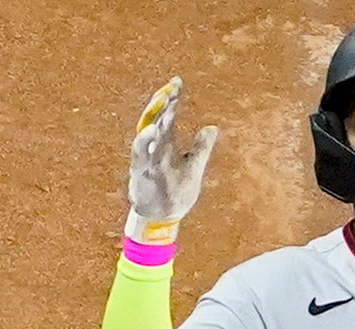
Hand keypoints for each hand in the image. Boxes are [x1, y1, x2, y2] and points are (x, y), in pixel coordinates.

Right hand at [128, 76, 219, 236]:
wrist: (163, 219)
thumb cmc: (176, 192)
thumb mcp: (194, 167)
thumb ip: (201, 147)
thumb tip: (212, 127)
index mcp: (166, 144)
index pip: (168, 116)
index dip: (172, 99)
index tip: (178, 82)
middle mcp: (154, 148)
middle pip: (156, 119)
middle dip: (162, 103)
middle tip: (171, 87)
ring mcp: (147, 160)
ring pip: (147, 134)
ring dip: (154, 118)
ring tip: (164, 103)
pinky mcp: (142, 173)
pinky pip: (141, 155)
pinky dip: (145, 142)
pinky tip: (153, 131)